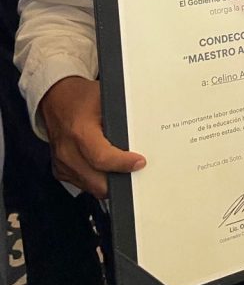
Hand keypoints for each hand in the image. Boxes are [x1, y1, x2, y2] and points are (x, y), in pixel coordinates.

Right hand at [39, 76, 145, 198]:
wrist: (57, 98)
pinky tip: (107, 170)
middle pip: (98, 182)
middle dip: (120, 181)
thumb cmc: (81, 97)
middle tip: (136, 171)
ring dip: (110, 183)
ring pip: (92, 187)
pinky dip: (98, 181)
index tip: (139, 162)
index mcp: (79, 131)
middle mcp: (68, 151)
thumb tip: (144, 127)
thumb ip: (122, 115)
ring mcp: (62, 164)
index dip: (123, 163)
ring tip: (124, 170)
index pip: (102, 157)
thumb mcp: (106, 97)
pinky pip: (83, 185)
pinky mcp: (60, 171)